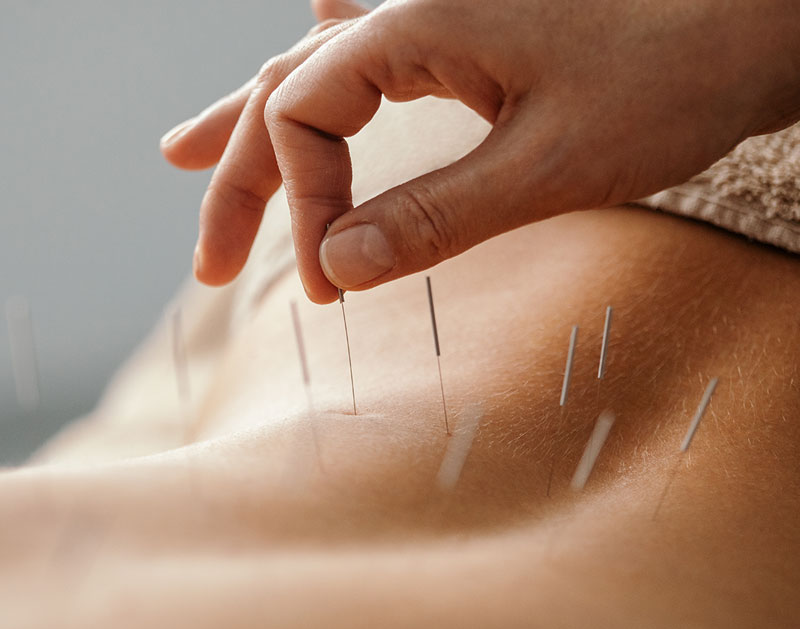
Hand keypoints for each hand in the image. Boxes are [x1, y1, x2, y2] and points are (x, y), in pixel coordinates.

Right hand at [162, 0, 799, 303]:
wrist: (755, 20)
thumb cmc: (673, 77)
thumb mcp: (550, 165)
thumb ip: (438, 214)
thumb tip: (339, 267)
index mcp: (416, 24)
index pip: (303, 116)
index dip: (299, 207)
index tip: (331, 284)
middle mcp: (409, 11)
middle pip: (284, 92)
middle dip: (236, 180)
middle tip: (205, 262)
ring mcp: (434, 27)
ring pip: (312, 75)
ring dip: (248, 128)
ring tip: (185, 158)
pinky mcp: (463, 47)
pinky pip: (362, 68)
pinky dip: (315, 95)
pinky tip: (293, 81)